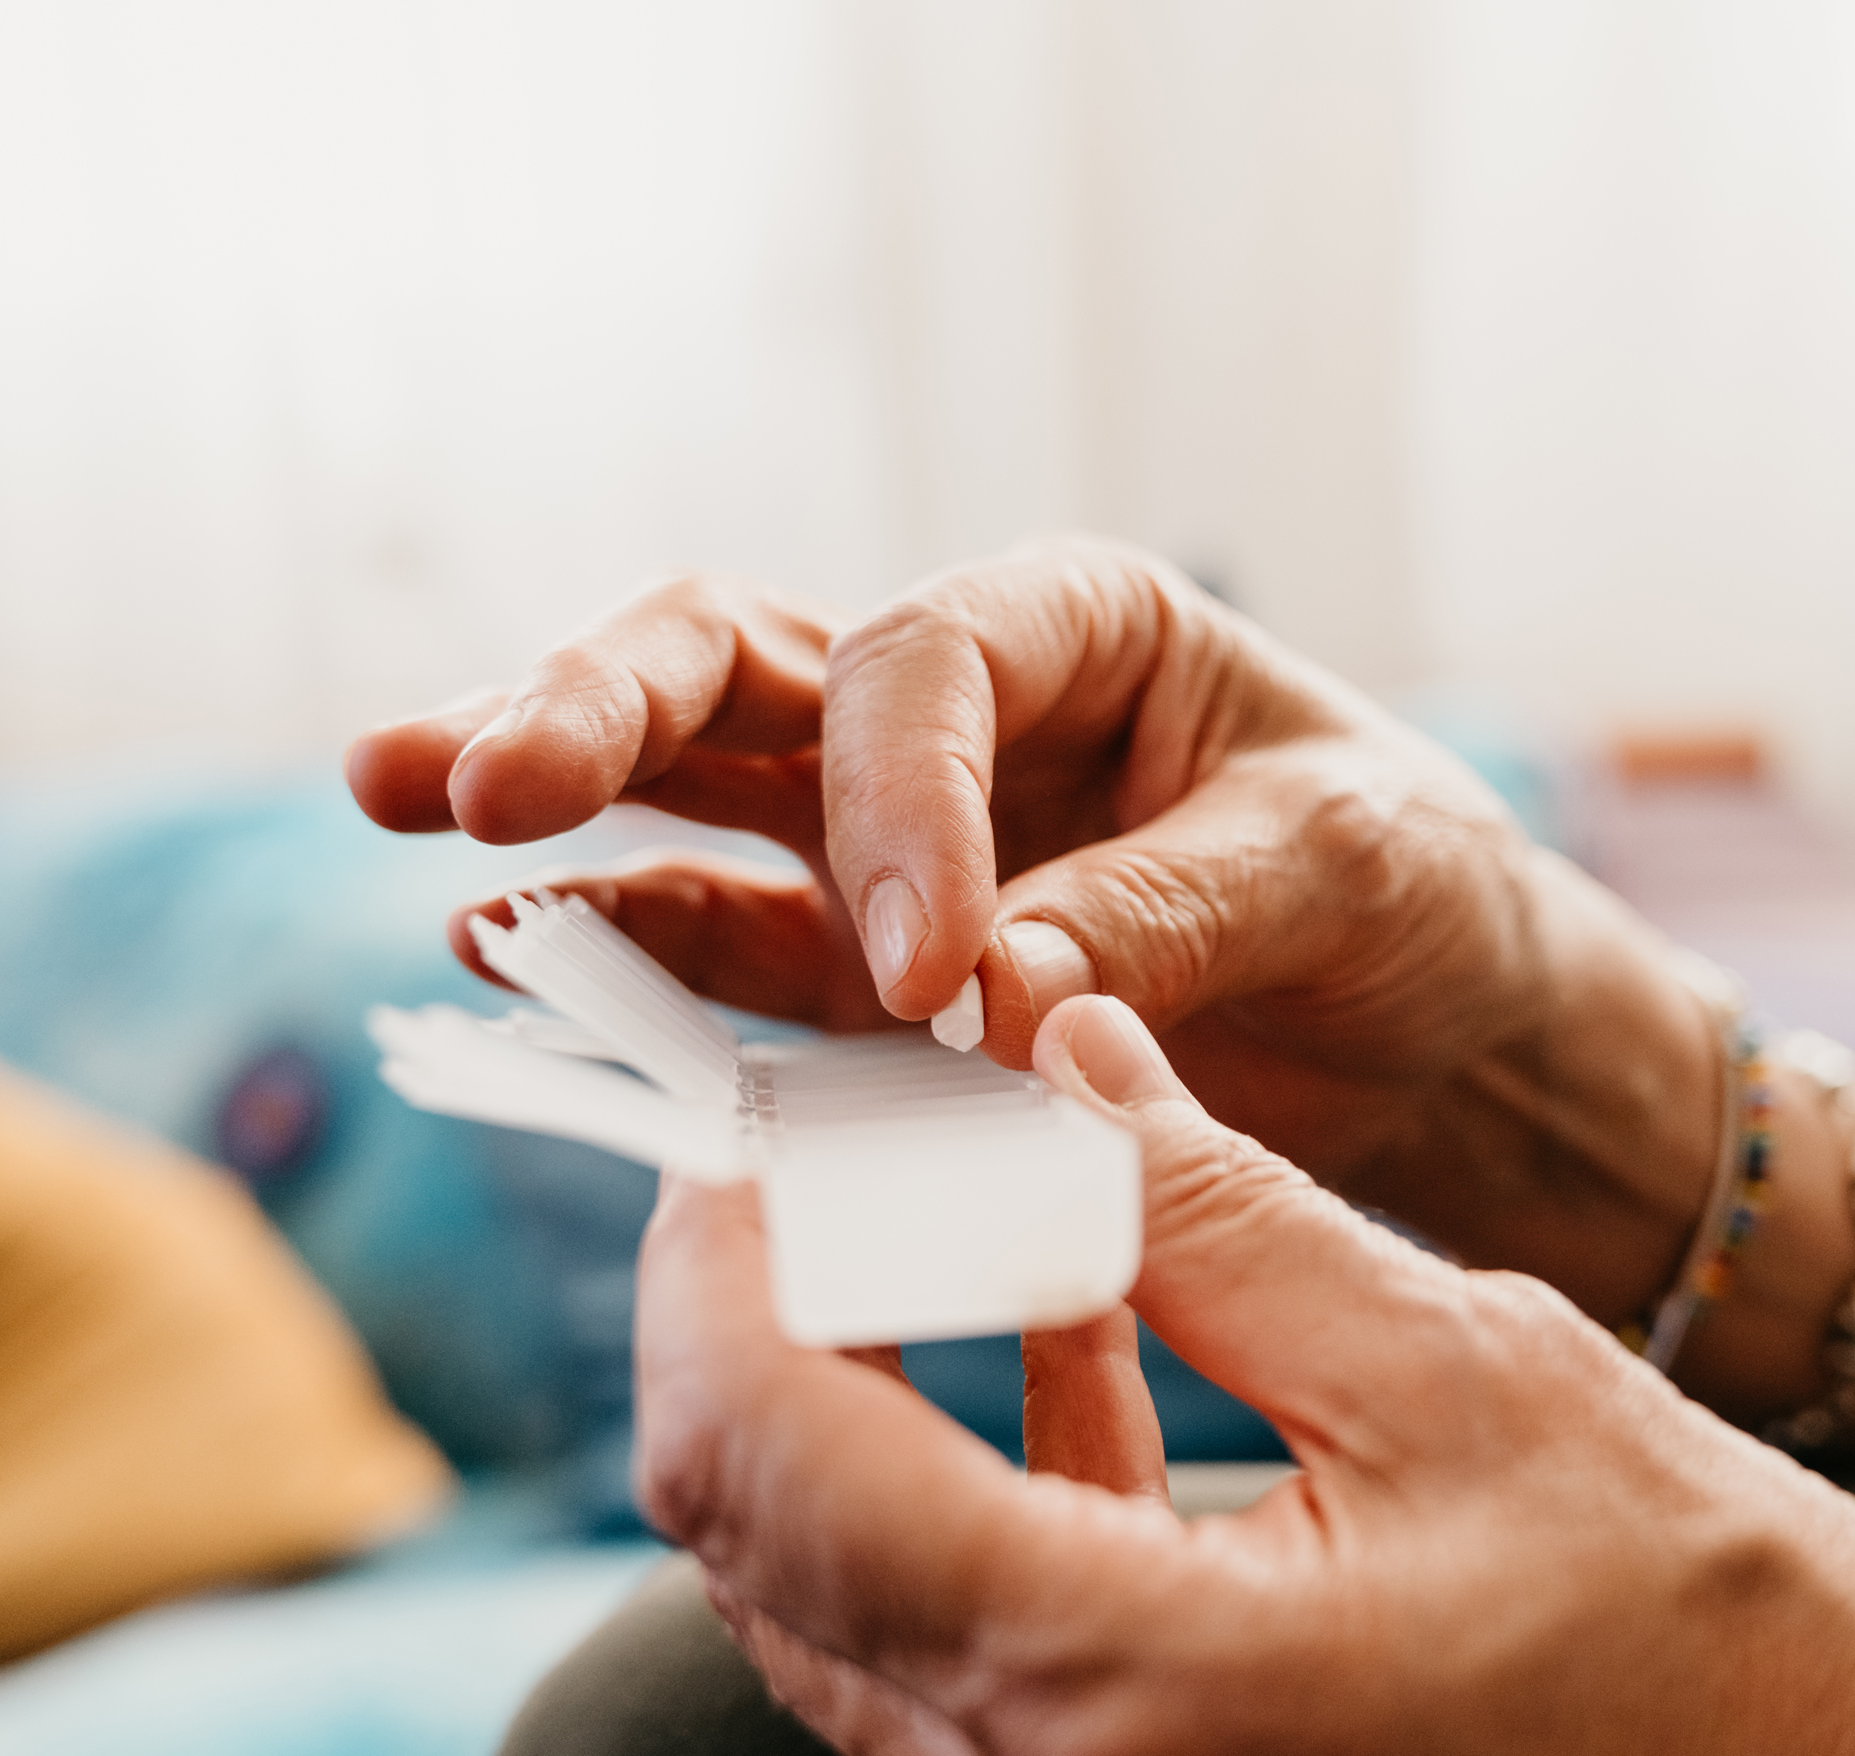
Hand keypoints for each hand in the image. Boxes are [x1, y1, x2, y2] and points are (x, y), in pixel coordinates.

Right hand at [345, 545, 1581, 1191]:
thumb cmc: (1415, 895)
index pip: (924, 669)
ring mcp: (889, 840)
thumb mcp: (1345, 870)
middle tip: (473, 778)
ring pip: (687, 787)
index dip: (898, 804)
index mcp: (1079, 626)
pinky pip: (731, 952)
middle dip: (599, 706)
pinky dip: (635, 960)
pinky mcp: (870, 975)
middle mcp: (960, 714)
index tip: (934, 974)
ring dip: (548, 809)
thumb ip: (1166, 914)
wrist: (1442, 1029)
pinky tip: (515, 958)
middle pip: (737, 667)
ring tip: (412, 820)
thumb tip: (983, 999)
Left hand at [633, 994, 1854, 1755]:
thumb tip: (1058, 1054)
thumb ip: (1216, 1213)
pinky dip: (988, 1519)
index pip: (763, 1458)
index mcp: (1123, 1700)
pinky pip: (980, 1697)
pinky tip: (1087, 1363)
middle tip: (852, 1151)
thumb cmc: (1726, 1642)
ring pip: (854, 1629)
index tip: (757, 1124)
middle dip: (772, 1324)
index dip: (717, 1261)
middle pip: (766, 1554)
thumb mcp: (1468, 1371)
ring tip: (983, 1222)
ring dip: (876, 1416)